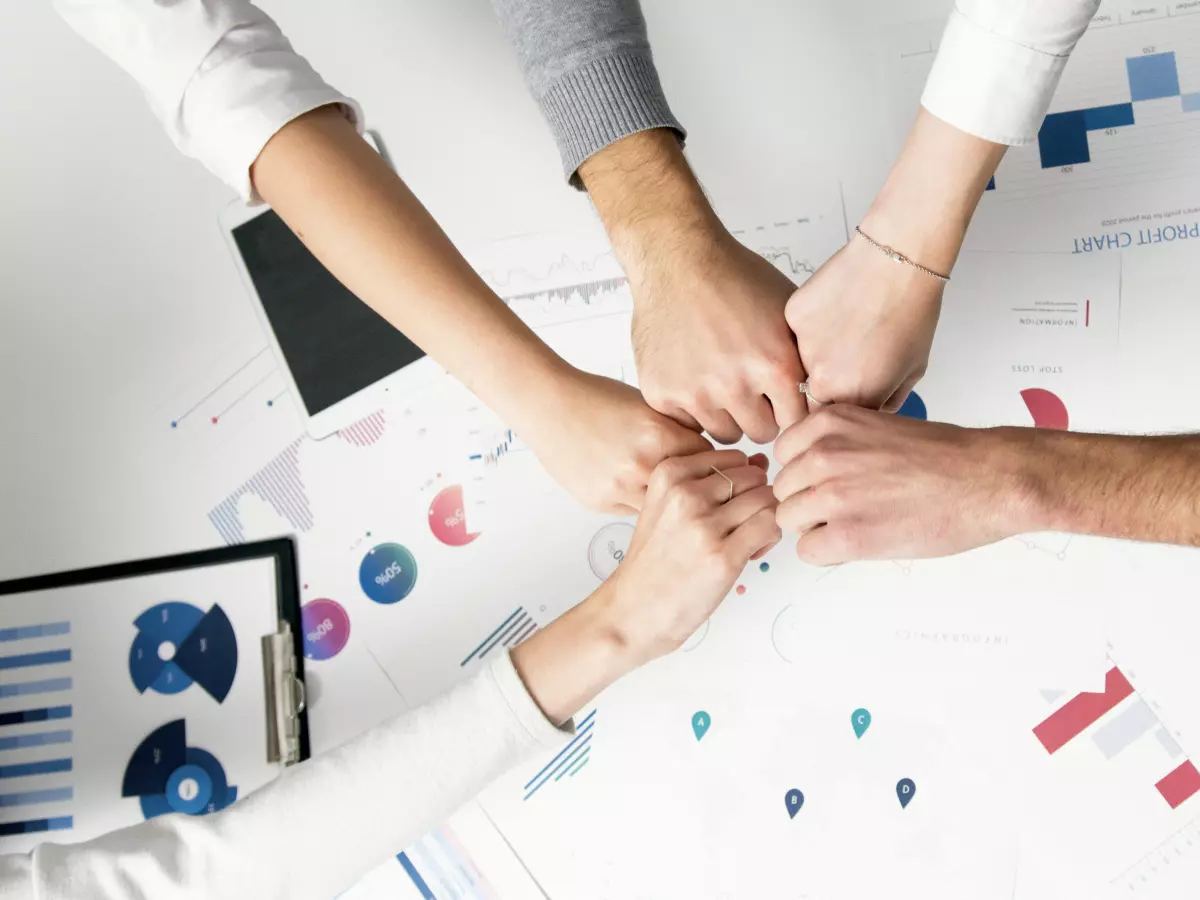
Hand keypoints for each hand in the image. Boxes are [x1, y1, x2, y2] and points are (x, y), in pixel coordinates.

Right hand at [512, 449, 777, 722]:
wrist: (634, 610)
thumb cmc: (654, 562)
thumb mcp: (667, 507)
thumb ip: (711, 482)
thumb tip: (760, 462)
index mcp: (668, 473)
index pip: (733, 457)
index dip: (741, 480)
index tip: (730, 505)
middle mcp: (685, 493)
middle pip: (753, 476)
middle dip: (757, 499)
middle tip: (742, 526)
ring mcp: (704, 524)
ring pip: (766, 499)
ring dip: (765, 519)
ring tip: (746, 541)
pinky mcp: (723, 554)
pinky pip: (771, 526)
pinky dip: (769, 538)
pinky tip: (750, 553)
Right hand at [517, 369, 712, 513]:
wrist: (548, 405)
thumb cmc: (595, 397)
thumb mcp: (648, 405)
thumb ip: (677, 430)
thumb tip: (706, 453)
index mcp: (659, 434)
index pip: (710, 460)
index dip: (713, 462)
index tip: (714, 465)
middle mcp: (641, 464)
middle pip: (690, 488)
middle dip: (695, 487)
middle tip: (697, 483)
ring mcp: (620, 487)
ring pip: (663, 507)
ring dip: (668, 501)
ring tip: (667, 490)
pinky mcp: (601, 501)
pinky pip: (635, 511)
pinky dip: (639, 502)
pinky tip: (634, 487)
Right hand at [629, 232, 805, 443]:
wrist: (677, 260)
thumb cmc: (734, 278)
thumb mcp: (788, 313)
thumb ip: (805, 359)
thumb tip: (825, 393)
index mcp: (775, 365)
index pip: (797, 422)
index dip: (790, 409)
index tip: (782, 399)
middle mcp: (735, 384)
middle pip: (762, 433)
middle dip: (761, 415)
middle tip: (751, 388)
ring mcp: (695, 392)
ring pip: (724, 433)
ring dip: (727, 414)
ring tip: (723, 380)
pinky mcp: (661, 393)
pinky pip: (688, 423)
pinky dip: (693, 407)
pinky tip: (695, 375)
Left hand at [773, 406, 1030, 563]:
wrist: (987, 480)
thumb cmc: (944, 456)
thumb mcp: (875, 426)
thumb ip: (834, 442)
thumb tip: (805, 469)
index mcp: (829, 423)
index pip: (783, 454)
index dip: (805, 473)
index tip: (830, 481)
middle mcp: (823, 454)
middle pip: (783, 490)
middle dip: (808, 502)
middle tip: (849, 507)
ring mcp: (832, 495)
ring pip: (789, 521)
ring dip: (816, 527)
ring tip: (857, 523)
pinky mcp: (848, 534)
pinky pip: (807, 551)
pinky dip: (828, 552)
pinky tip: (861, 541)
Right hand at [785, 234, 941, 410]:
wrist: (896, 261)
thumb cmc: (911, 311)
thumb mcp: (912, 370)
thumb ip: (884, 401)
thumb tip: (868, 411)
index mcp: (853, 398)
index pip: (832, 421)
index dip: (841, 407)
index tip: (850, 391)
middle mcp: (822, 380)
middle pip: (812, 396)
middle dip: (827, 383)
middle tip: (848, 356)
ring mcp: (802, 348)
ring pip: (800, 364)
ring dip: (817, 353)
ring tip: (845, 327)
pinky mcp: (792, 319)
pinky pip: (795, 333)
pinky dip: (811, 326)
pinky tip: (835, 308)